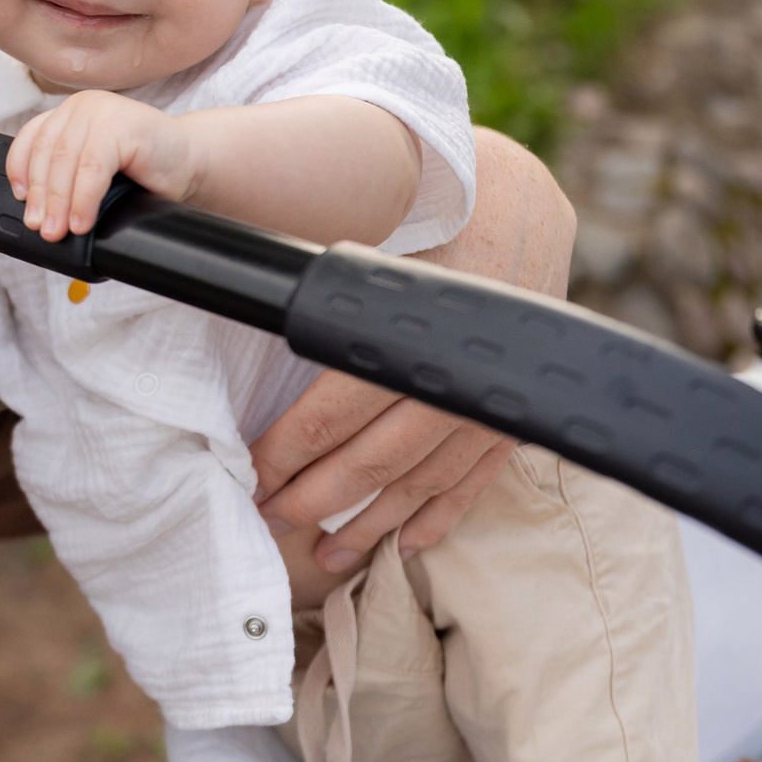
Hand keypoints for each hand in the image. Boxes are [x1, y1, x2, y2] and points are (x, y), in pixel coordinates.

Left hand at [8, 90, 193, 240]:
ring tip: (60, 231)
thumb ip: (66, 173)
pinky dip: (84, 200)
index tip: (23, 200)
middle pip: (47, 155)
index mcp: (70, 112)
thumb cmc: (143, 170)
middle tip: (42, 228)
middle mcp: (82, 106)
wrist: (191, 163)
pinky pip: (92, 169)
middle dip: (42, 197)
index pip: (31, 139)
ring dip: (60, 203)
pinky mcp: (122, 126)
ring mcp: (102, 112)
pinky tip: (83, 222)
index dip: (21, 171)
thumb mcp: (93, 168)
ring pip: (66, 163)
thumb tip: (38, 211)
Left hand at [247, 127, 572, 580]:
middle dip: (316, 498)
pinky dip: (438, 516)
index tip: (250, 477)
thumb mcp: (364, 243)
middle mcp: (454, 380)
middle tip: (270, 519)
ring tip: (328, 557)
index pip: (333, 412)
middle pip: (373, 459)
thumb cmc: (427, 217)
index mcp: (410, 333)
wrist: (519, 204)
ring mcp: (491, 406)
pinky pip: (473, 481)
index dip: (286, 452)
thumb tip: (242, 299)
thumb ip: (315, 286)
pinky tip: (406, 545)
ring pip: (420, 481)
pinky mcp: (514, 418)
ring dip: (372, 523)